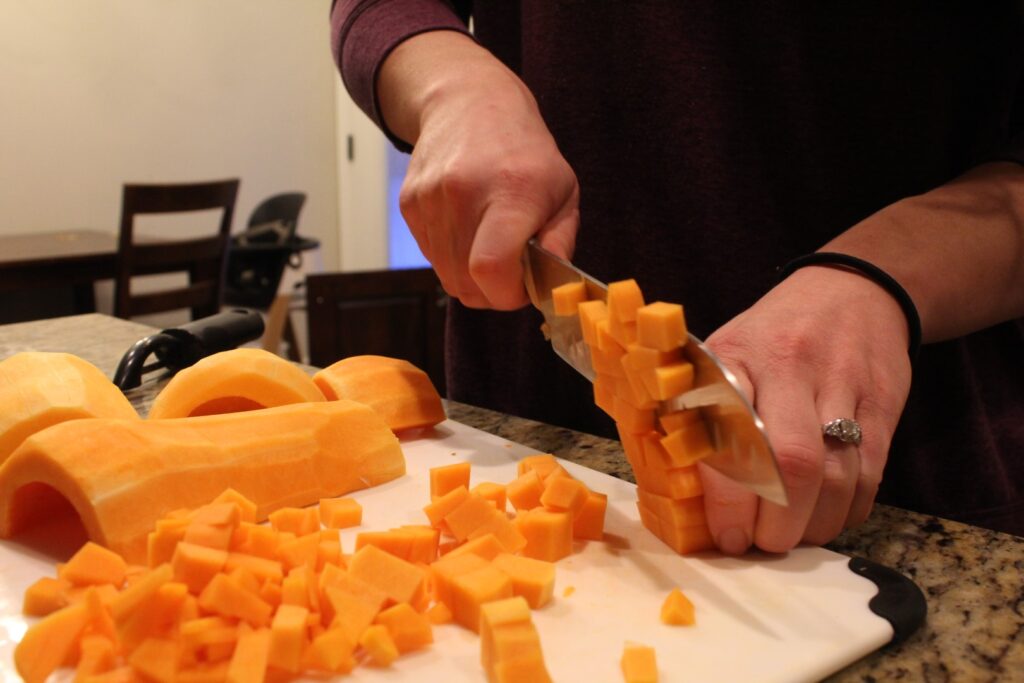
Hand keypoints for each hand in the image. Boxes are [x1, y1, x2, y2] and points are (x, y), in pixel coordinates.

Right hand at [382, 34, 578, 309]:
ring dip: (471, 276)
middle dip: (492, 293)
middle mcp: (464, 193)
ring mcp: (430, 198)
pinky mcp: (409, 203)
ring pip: (447, 275)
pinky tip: (467, 229)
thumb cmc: (525, 153)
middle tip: (511, 273)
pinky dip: (451, 256)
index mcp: (511, 191)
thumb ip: (561, 244)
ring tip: (490, 246)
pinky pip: (431, 256)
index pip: (492, 268)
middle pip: (467, 283)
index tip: (522, 288)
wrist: (469, 104)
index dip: (507, 295)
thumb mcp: (563, 191)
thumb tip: (553, 289)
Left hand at [701, 265, 911, 553]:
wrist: (851, 290)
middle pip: (790, 463)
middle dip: (776, 524)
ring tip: (792, 539)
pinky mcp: (882, 402)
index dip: (728, 499)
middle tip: (760, 545)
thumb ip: (696, 411)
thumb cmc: (770, 335)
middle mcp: (787, 368)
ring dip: (813, 526)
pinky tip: (826, 518)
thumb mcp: (721, 353)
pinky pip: (869, 475)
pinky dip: (848, 511)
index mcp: (732, 359)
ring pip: (835, 476)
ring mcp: (839, 384)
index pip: (726, 436)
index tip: (725, 535)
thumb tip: (672, 486)